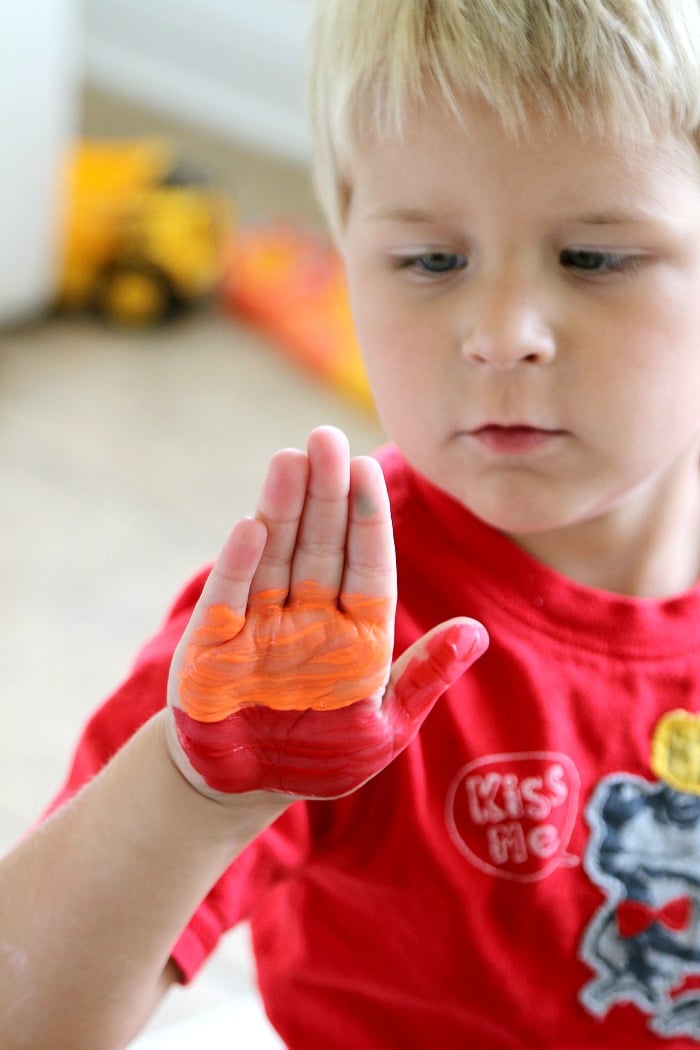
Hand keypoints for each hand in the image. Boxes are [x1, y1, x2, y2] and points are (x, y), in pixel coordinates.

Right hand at [166, 427, 487, 799]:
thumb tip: (476, 632)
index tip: (368, 467)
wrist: (245, 784)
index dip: (368, 517)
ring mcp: (262, 624)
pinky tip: (252, 526)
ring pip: (276, 556)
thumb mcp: (384, 726)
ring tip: (289, 459)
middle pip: (321, 546)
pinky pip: (231, 600)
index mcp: (357, 631)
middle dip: (325, 494)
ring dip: (283, 510)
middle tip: (325, 438)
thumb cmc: (323, 756)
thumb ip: (425, 676)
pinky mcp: (215, 643)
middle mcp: (310, 615)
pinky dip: (240, 566)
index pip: (368, 565)